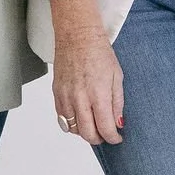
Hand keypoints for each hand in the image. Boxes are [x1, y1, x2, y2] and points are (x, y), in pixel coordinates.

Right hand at [49, 0, 122, 144]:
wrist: (77, 36)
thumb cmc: (99, 52)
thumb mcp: (117, 76)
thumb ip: (117, 102)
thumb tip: (118, 122)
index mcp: (98, 93)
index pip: (105, 128)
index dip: (113, 137)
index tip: (117, 137)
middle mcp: (80, 98)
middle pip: (87, 133)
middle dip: (99, 139)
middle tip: (106, 135)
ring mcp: (66, 96)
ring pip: (72, 129)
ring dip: (84, 132)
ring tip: (94, 125)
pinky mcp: (56, 93)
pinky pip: (62, 119)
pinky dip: (71, 124)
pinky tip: (81, 118)